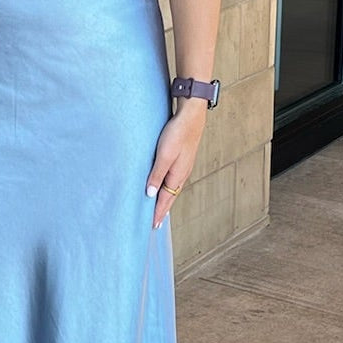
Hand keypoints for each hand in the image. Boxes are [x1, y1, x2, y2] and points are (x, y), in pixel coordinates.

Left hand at [146, 101, 207, 229]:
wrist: (192, 116)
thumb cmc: (178, 133)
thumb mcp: (164, 155)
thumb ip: (157, 174)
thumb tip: (150, 194)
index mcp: (177, 176)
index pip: (165, 201)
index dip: (157, 213)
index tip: (152, 226)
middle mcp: (181, 174)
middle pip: (170, 198)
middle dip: (162, 211)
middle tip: (155, 223)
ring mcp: (182, 167)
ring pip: (172, 189)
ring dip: (165, 200)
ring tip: (159, 209)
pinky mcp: (181, 160)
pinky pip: (173, 180)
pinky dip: (167, 189)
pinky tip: (164, 186)